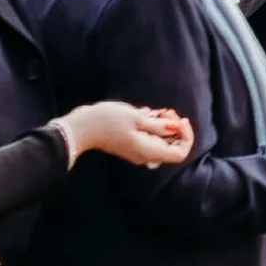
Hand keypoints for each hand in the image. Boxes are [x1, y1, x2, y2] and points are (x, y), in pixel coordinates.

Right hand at [58, 101, 193, 167]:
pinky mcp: (130, 142)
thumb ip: (159, 125)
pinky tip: (148, 113)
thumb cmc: (107, 122)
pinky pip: (149, 136)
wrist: (80, 127)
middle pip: (172, 146)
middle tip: (168, 112)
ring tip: (159, 111)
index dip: (186, 136)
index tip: (179, 121)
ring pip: (161, 139)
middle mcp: (144, 154)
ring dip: (164, 124)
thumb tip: (176, 128)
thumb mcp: (137, 119)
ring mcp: (137, 149)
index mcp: (148, 151)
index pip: (180, 153)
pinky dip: (153, 124)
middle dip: (175, 128)